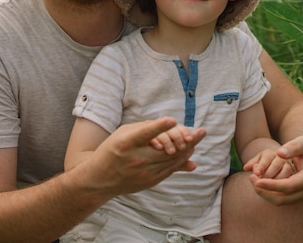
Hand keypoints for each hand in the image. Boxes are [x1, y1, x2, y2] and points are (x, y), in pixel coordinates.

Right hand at [84, 117, 205, 195]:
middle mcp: (135, 159)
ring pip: (172, 160)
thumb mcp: (124, 134)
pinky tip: (189, 150)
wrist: (100, 178)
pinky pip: (170, 169)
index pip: (144, 135)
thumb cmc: (113, 149)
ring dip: (188, 148)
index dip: (158, 127)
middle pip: (166, 149)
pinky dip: (181, 159)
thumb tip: (172, 125)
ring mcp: (143, 172)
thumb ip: (147, 129)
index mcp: (125, 144)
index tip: (172, 120)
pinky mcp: (149, 181)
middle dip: (186, 139)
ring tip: (198, 137)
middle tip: (202, 131)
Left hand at [246, 136, 302, 204]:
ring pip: (279, 201)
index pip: (288, 186)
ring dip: (264, 193)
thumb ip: (293, 146)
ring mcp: (301, 196)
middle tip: (251, 178)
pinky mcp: (296, 197)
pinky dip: (268, 193)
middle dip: (264, 191)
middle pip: (282, 198)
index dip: (272, 185)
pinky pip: (280, 200)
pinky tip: (259, 182)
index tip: (257, 180)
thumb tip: (280, 153)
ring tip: (252, 179)